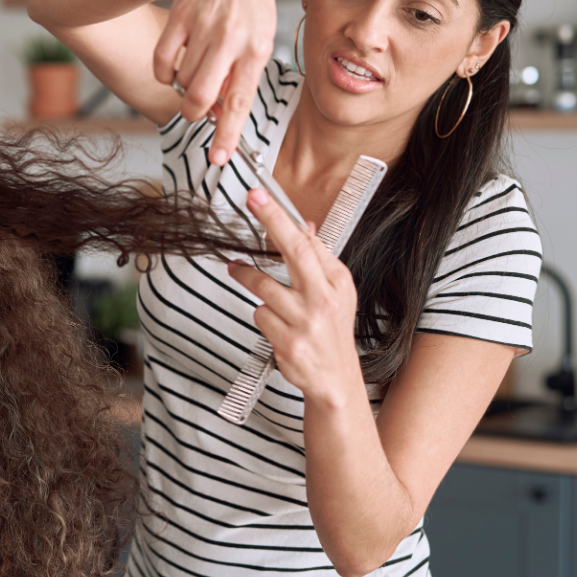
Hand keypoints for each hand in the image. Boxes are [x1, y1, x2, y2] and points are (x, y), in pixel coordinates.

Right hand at [155, 0, 276, 166]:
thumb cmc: (248, 4)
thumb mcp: (259, 37)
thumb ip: (243, 76)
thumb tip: (222, 115)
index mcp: (256, 49)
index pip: (240, 102)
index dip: (227, 135)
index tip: (218, 158)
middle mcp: (231, 39)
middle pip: (201, 97)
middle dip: (194, 112)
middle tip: (195, 108)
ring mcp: (203, 27)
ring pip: (181, 81)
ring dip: (183, 86)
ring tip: (195, 68)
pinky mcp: (179, 18)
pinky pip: (161, 63)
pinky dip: (164, 74)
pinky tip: (174, 65)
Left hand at [227, 188, 361, 404]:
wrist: (335, 380)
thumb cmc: (331, 330)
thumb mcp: (335, 292)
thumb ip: (318, 259)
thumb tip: (304, 226)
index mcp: (337, 282)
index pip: (307, 242)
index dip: (281, 217)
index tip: (262, 196)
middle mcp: (325, 300)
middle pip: (295, 253)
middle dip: (272, 222)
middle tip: (252, 200)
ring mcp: (307, 323)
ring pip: (263, 290)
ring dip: (248, 280)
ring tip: (239, 272)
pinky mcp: (289, 344)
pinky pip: (260, 316)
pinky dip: (262, 317)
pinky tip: (276, 326)